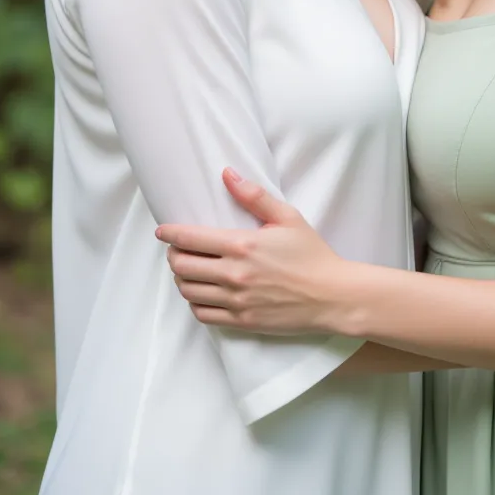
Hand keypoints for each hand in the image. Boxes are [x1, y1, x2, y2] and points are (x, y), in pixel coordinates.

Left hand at [156, 169, 348, 334]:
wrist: (331, 296)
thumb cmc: (312, 254)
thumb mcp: (288, 217)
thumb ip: (254, 195)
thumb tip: (227, 173)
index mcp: (242, 245)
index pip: (190, 239)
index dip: (170, 234)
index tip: (163, 232)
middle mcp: (234, 274)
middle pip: (182, 266)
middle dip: (174, 255)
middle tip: (177, 250)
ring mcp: (236, 300)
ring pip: (189, 291)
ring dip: (182, 279)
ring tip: (187, 270)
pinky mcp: (241, 321)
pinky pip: (202, 314)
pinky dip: (194, 302)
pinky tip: (201, 293)